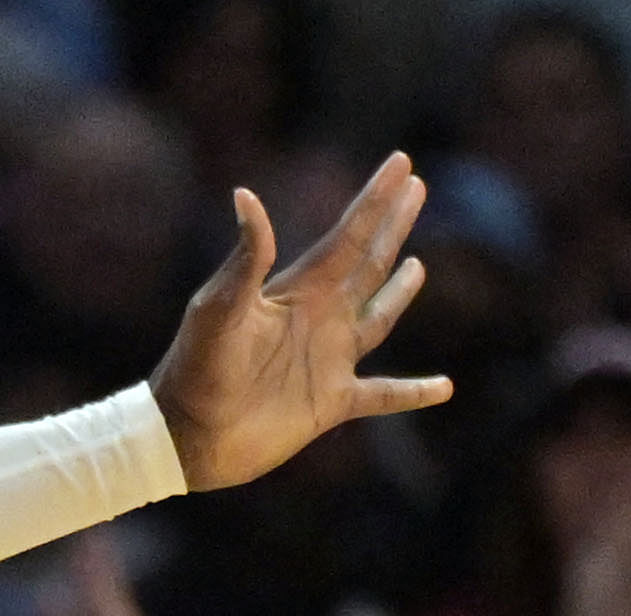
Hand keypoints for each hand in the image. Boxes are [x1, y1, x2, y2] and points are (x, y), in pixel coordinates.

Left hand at [150, 155, 453, 493]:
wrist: (186, 437)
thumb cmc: (194, 370)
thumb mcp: (217, 309)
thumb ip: (244, 258)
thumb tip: (245, 195)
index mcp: (296, 291)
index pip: (347, 235)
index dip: (374, 200)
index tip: (401, 164)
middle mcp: (318, 319)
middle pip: (367, 263)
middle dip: (392, 225)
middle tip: (416, 186)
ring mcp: (328, 361)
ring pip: (377, 319)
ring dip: (399, 293)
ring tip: (417, 267)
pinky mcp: (331, 404)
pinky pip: (384, 395)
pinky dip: (412, 393)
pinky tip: (444, 387)